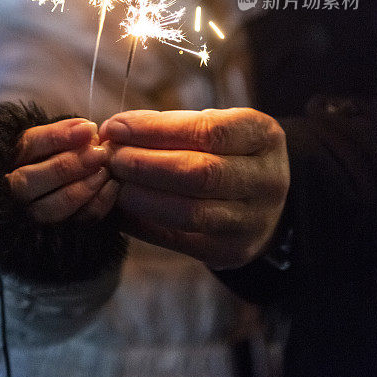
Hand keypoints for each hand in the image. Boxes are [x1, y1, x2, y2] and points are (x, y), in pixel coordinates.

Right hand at [6, 118, 118, 222]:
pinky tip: (112, 185)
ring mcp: (31, 216)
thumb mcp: (53, 141)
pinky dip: (97, 204)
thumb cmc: (55, 157)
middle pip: (30, 181)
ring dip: (82, 188)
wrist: (54, 193)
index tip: (89, 129)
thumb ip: (65, 134)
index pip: (29, 145)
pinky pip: (75, 223)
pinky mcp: (55, 233)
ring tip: (105, 170)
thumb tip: (87, 129)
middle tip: (99, 153)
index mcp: (10, 159)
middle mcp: (13, 191)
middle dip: (68, 165)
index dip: (58, 136)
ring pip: (51, 208)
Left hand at [99, 108, 289, 269]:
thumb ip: (174, 125)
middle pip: (198, 173)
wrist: (266, 201)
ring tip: (113, 181)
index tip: (116, 126)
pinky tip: (118, 208)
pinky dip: (141, 223)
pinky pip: (177, 240)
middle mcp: (266, 180)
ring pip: (188, 212)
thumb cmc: (229, 151)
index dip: (155, 129)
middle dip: (144, 163)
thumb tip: (117, 130)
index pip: (208, 131)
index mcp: (264, 137)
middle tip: (110, 156)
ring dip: (140, 196)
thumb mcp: (220, 125)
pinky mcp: (229, 251)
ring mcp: (251, 221)